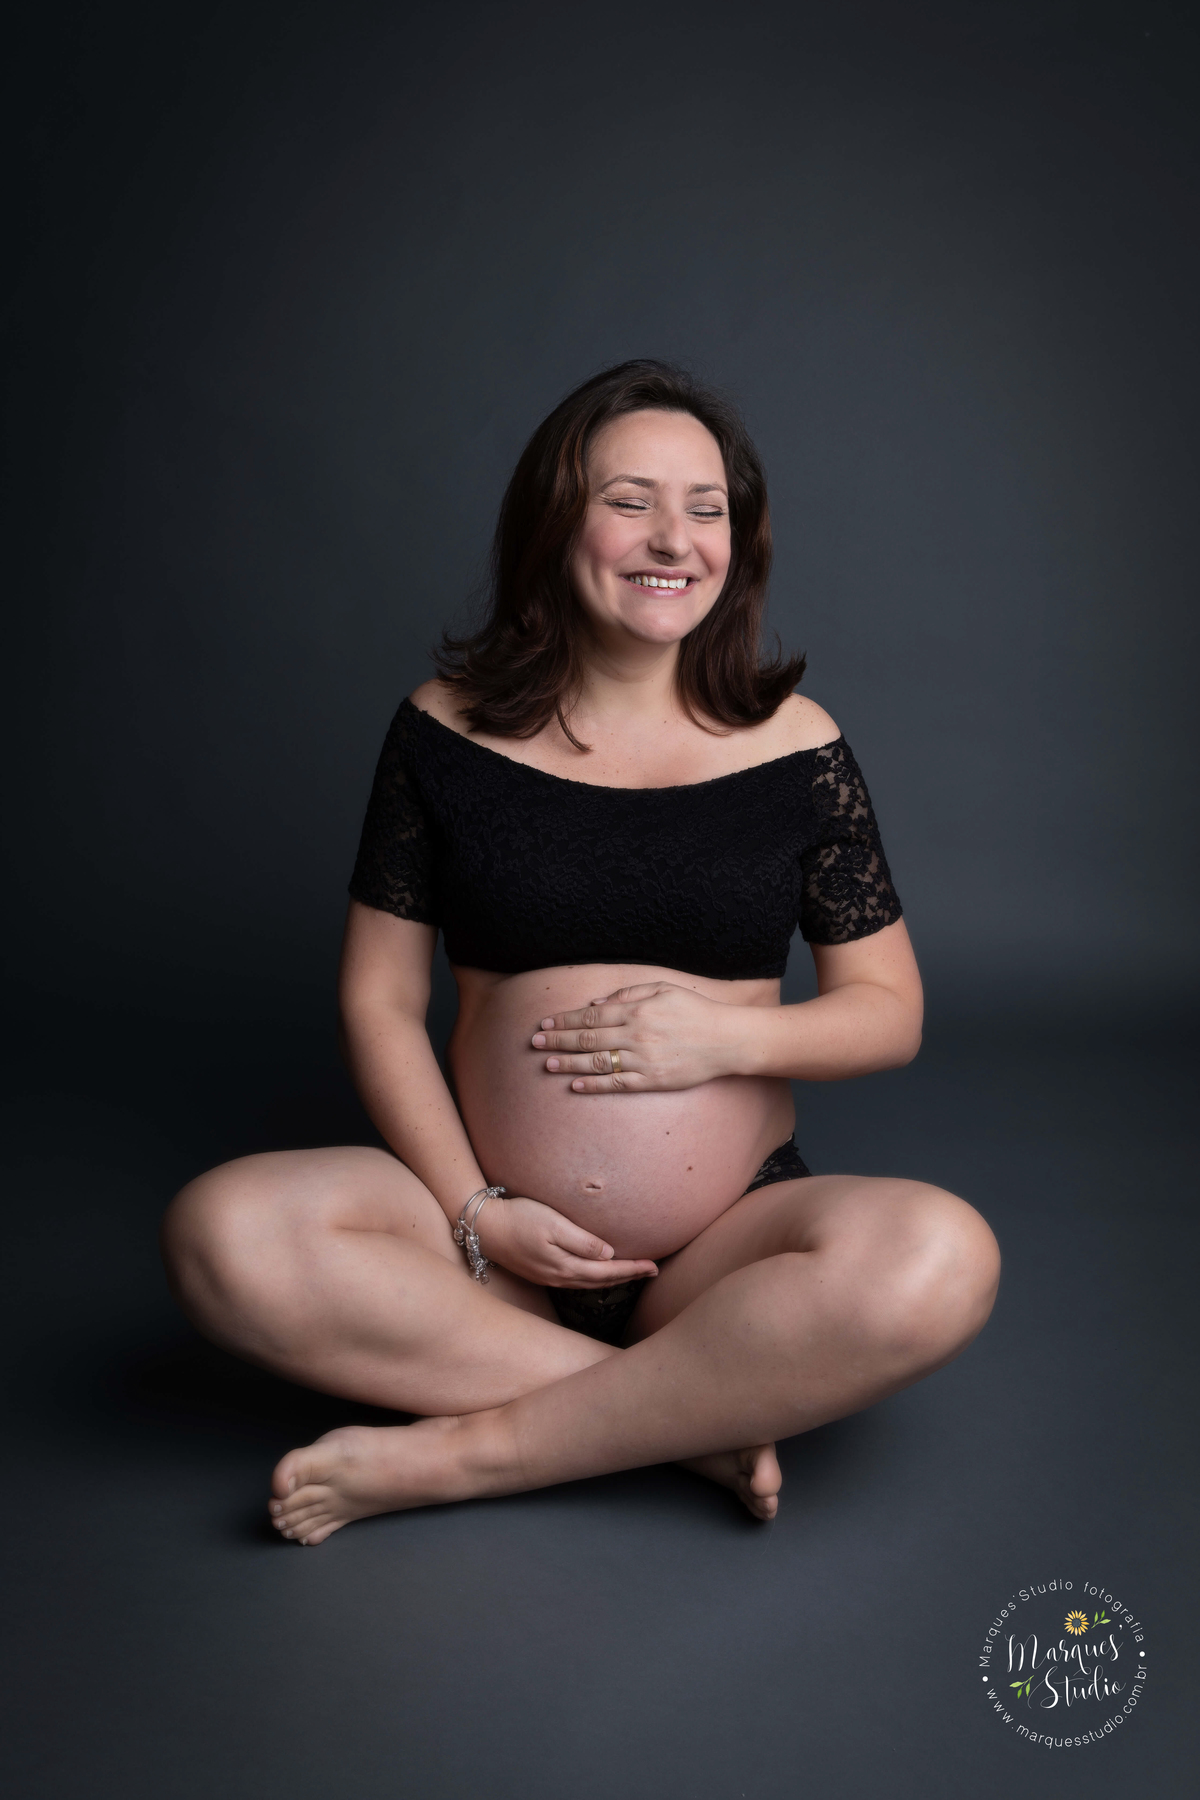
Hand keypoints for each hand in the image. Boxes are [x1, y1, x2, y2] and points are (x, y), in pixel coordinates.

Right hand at [476, 1194, 658, 1287]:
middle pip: (602, 1281)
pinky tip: (597, 1273)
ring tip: (631, 1273)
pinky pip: (576, 1280)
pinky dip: (594, 1278)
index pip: (608, 1272)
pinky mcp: (541, 1272)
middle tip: (653, 1271)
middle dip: (628, 1276)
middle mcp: (559, 1277)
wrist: (484, 1227)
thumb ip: (582, 1241)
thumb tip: (609, 1255)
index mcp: (566, 1266)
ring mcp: (549, 1277)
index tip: (654, 1266)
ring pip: (589, 1283)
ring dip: (612, 1279)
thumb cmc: (519, 1218)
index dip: (633, 1269)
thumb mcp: (553, 1224)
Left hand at [531, 982, 744, 1093]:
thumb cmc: (695, 1011)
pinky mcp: (652, 1080)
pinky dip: (594, 1085)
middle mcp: (635, 1035)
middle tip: (534, 1044)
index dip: (564, 1020)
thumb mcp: (663, 989)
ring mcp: (643, 1060)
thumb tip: (596, 1002)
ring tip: (546, 1064)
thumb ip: (628, 994)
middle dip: (557, 1041)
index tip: (545, 1024)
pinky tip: (575, 1085)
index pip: (591, 1015)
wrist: (726, 1040)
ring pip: (597, 1062)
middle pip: (587, 1038)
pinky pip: (617, 1083)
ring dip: (568, 1064)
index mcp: (636, 1010)